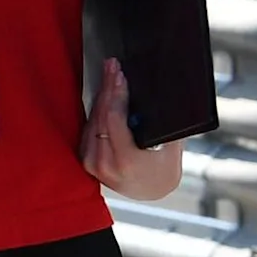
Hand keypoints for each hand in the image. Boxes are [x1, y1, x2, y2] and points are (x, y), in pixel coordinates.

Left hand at [82, 58, 183, 200]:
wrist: (150, 191)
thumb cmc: (164, 168)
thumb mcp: (172, 147)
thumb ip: (165, 125)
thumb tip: (164, 95)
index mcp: (125, 161)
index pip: (114, 120)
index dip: (116, 94)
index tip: (119, 74)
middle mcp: (104, 163)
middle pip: (101, 117)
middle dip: (108, 88)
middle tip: (112, 65)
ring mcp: (91, 162)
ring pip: (93, 120)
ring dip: (102, 95)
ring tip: (110, 73)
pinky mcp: (85, 159)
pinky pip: (90, 128)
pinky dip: (98, 110)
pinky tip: (105, 93)